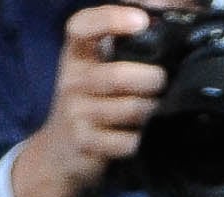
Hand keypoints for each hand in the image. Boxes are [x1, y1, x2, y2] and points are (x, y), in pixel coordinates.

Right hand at [9, 4, 162, 196]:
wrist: (60, 150)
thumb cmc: (88, 101)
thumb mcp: (93, 67)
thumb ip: (120, 45)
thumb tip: (157, 20)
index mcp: (75, 54)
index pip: (82, 27)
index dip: (111, 20)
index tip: (140, 22)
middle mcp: (72, 81)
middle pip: (118, 76)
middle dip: (152, 79)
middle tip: (163, 82)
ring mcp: (76, 114)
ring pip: (130, 109)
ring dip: (153, 110)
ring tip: (157, 109)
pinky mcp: (85, 144)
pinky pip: (127, 141)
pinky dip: (142, 139)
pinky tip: (143, 135)